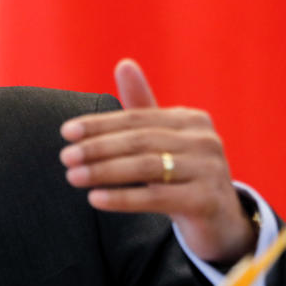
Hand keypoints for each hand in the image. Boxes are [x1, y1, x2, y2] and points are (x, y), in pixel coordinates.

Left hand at [59, 58, 255, 262]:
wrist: (220, 221)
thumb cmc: (183, 174)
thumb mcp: (164, 139)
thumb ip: (142, 106)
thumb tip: (124, 63)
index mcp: (191, 120)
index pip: (136, 119)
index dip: (99, 125)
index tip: (66, 132)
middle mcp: (204, 140)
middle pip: (140, 141)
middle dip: (98, 148)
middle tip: (65, 157)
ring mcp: (210, 170)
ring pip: (147, 167)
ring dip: (104, 172)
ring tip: (73, 177)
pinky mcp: (207, 201)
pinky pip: (157, 198)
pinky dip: (123, 198)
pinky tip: (95, 199)